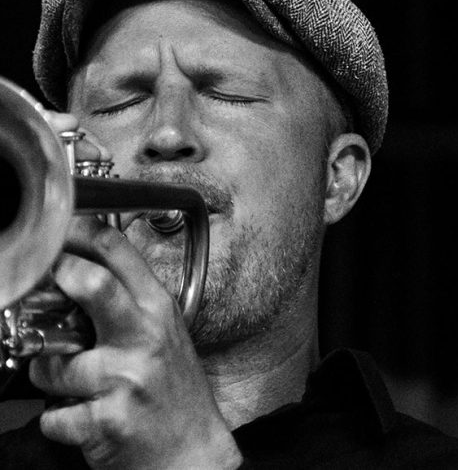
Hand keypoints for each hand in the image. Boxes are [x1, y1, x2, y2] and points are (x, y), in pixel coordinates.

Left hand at [29, 111, 242, 468]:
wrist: (192, 451)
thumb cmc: (174, 389)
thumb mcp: (162, 331)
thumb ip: (129, 300)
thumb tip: (82, 268)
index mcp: (158, 307)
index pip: (118, 251)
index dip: (81, 231)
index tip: (60, 229)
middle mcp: (145, 335)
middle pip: (93, 285)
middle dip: (58, 276)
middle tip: (44, 282)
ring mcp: (127, 376)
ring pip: (55, 362)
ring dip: (46, 373)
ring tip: (61, 379)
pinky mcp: (110, 419)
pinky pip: (55, 415)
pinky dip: (56, 418)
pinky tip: (78, 415)